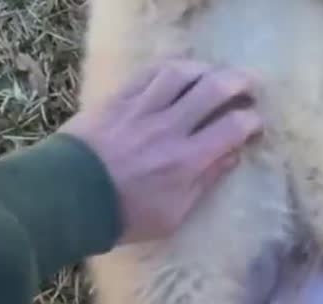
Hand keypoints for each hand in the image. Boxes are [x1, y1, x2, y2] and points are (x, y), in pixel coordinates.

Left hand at [58, 59, 263, 243]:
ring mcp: (143, 109)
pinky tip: (180, 73)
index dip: (252, 120)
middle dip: (239, 82)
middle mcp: (170, 127)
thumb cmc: (125, 215)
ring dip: (206, 70)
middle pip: (213, 88)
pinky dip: (171, 69)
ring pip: (182, 73)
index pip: (233, 127)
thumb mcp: (173, 215)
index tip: (256, 123)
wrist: (66, 199)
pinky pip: (150, 73)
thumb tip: (232, 156)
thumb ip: (205, 182)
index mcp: (187, 159)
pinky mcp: (119, 100)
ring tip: (214, 75)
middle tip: (249, 86)